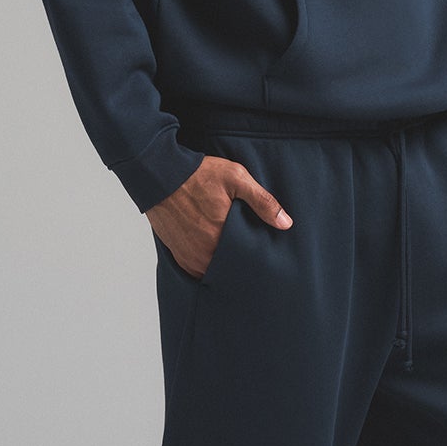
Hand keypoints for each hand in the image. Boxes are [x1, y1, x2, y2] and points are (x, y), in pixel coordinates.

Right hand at [149, 155, 292, 278]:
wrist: (160, 174)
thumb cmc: (198, 175)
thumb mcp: (236, 178)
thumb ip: (262, 201)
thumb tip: (286, 224)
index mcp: (223, 236)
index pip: (248, 260)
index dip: (256, 258)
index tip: (263, 254)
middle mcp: (205, 252)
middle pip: (231, 268)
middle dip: (241, 263)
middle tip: (249, 253)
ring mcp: (190, 256)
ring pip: (214, 271)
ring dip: (223, 265)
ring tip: (232, 252)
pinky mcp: (178, 255)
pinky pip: (197, 270)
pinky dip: (206, 264)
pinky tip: (213, 252)